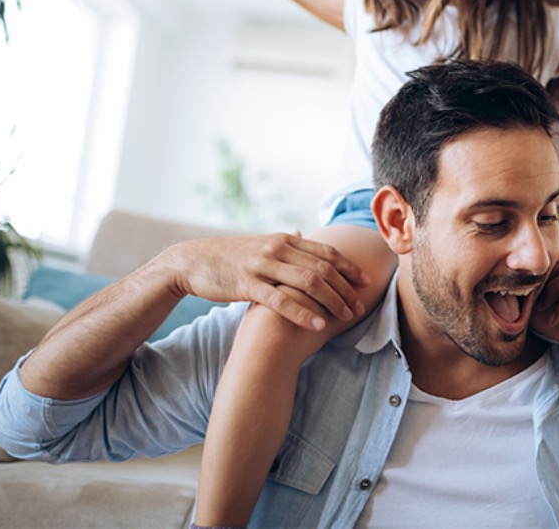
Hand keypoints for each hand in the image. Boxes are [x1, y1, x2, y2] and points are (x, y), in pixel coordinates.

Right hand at [161, 232, 369, 330]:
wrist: (192, 261)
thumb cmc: (229, 257)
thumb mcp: (260, 243)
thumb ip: (284, 242)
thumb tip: (302, 233)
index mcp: (284, 239)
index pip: (326, 252)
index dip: (349, 267)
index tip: (366, 282)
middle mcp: (278, 248)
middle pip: (323, 268)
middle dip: (346, 288)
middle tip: (360, 306)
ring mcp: (263, 265)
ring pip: (308, 282)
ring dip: (332, 301)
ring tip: (346, 317)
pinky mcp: (247, 283)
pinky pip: (281, 300)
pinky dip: (303, 312)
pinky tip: (318, 324)